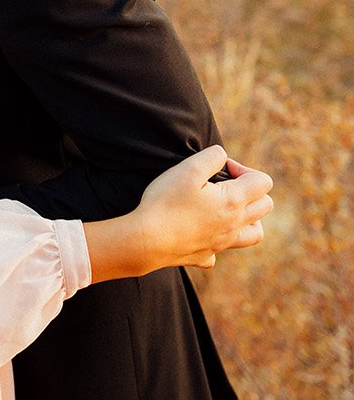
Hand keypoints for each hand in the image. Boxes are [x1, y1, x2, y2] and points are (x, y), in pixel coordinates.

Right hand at [135, 146, 273, 273]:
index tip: (221, 168)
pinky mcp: (206, 255)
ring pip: (255, 232)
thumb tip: (223, 156)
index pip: (263, 182)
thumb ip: (212, 156)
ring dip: (248, 216)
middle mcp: (235, 225)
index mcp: (233, 201)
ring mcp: (223, 243)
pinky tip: (203, 230)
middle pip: (265, 206)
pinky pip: (223, 249)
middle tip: (223, 182)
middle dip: (250, 188)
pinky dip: (220, 238)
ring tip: (226, 206)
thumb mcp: (188, 168)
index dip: (243, 168)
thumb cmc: (167, 201)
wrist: (147, 240)